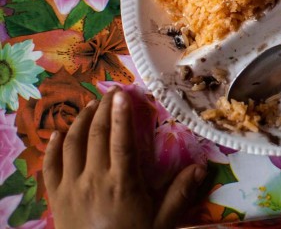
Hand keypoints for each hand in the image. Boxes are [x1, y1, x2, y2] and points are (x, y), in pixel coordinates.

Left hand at [43, 88, 206, 228]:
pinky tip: (59, 133)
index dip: (121, 115)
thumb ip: (180, 193)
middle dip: (103, 109)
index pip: (121, 141)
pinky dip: (53, 146)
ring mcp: (71, 186)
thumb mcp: (162, 221)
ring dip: (81, 121)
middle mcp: (94, 179)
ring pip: (72, 144)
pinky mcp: (56, 195)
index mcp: (122, 182)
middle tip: (111, 93)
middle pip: (97, 135)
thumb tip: (202, 167)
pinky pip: (50, 165)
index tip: (123, 94)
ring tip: (90, 106)